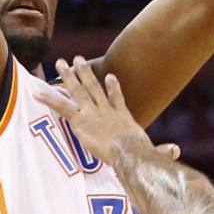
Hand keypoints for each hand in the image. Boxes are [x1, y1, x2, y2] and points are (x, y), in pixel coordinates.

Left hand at [36, 57, 178, 165]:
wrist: (128, 151)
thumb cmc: (141, 154)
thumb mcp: (153, 152)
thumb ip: (162, 152)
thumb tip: (176, 151)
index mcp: (122, 117)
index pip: (117, 99)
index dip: (113, 87)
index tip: (111, 76)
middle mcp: (106, 110)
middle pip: (94, 87)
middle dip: (85, 72)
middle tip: (77, 59)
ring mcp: (92, 113)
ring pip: (79, 90)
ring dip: (69, 76)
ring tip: (61, 63)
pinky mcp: (80, 121)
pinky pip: (62, 107)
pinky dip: (49, 99)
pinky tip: (38, 92)